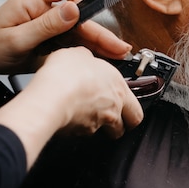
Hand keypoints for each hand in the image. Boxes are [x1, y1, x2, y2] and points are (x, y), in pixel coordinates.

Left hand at [0, 0, 130, 84]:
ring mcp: (46, 26)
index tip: (85, 20)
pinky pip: (71, 43)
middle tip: (119, 47)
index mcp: (31, 1)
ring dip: (98, 43)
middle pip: (78, 15)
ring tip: (118, 55)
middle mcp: (42, 10)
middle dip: (99, 31)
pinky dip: (87, 51)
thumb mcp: (17, 40)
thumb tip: (74, 9)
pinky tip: (102, 59)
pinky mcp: (48, 40)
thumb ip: (47, 25)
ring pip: (79, 31)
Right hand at [0, 46, 143, 167]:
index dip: (131, 110)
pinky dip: (79, 128)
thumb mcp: (80, 54)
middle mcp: (114, 108)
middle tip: (116, 121)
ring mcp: (99, 123)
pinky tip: (70, 118)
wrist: (51, 96)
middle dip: (124, 124)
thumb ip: (88, 59)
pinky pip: (84, 133)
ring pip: (107, 132)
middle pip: (129, 124)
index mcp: (119, 88)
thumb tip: (84, 58)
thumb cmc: (67, 74)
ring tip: (90, 118)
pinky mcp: (81, 133)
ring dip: (102, 128)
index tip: (126, 108)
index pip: (137, 108)